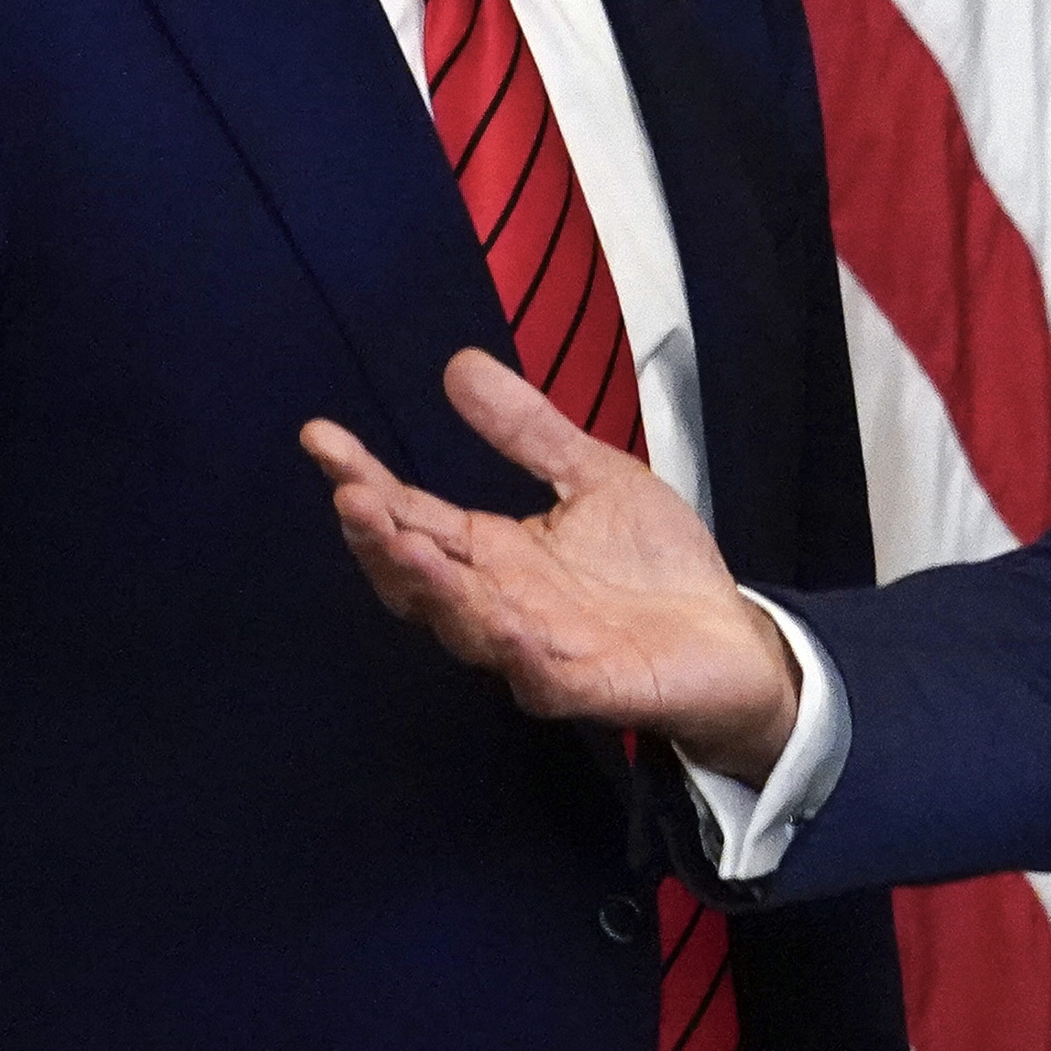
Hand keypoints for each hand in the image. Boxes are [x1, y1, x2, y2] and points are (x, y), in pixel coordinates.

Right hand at [302, 353, 803, 777]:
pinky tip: (504, 625)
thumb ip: (529, 431)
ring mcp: (536, 650)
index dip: (363, 479)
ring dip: (434, 588)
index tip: (319, 437)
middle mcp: (498, 604)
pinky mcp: (586, 686)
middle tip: (350, 499)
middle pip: (420, 576)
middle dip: (381, 540)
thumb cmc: (655, 567)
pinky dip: (520, 654)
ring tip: (405, 544)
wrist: (730, 640)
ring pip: (466, 626)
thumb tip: (459, 363)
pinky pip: (542, 677)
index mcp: (494, 554)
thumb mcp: (594, 477)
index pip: (412, 514)